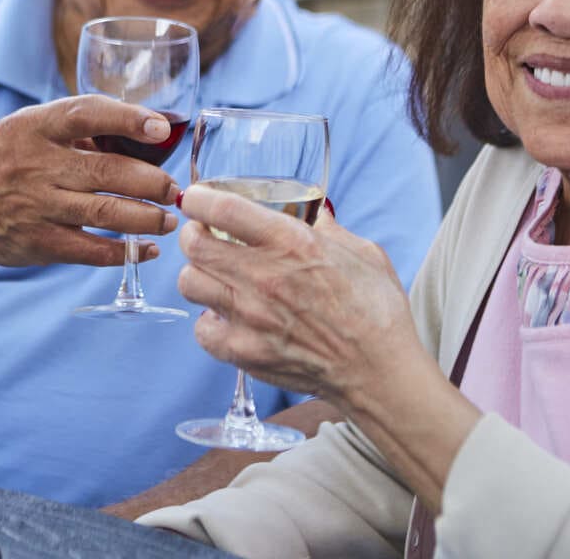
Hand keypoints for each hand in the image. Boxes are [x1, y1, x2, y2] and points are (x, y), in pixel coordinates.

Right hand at [0, 95, 180, 267]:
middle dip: (151, 182)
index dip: (128, 119)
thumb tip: (145, 133)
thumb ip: (78, 129)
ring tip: (168, 219)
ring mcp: (36, 206)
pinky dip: (125, 252)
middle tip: (173, 189)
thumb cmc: (7, 161)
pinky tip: (147, 249)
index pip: (86, 114)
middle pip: (106, 171)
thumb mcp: (30, 130)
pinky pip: (91, 251)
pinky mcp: (38, 243)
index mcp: (34, 127)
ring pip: (105, 214)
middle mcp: (34, 165)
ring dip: (147, 218)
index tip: (161, 129)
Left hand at [175, 184, 415, 412]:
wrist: (379, 370)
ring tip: (214, 276)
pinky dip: (208, 321)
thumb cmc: (377, 310)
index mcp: (291, 242)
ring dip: (198, 274)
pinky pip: (201, 329)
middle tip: (202, 234)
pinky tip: (226, 316)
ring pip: (190, 282)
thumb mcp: (362, 252)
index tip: (196, 198)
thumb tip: (315, 214)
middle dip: (192, 233)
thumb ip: (330, 230)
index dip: (198, 198)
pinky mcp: (245, 351)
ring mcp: (249, 316)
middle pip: (194, 244)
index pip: (222, 208)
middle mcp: (262, 276)